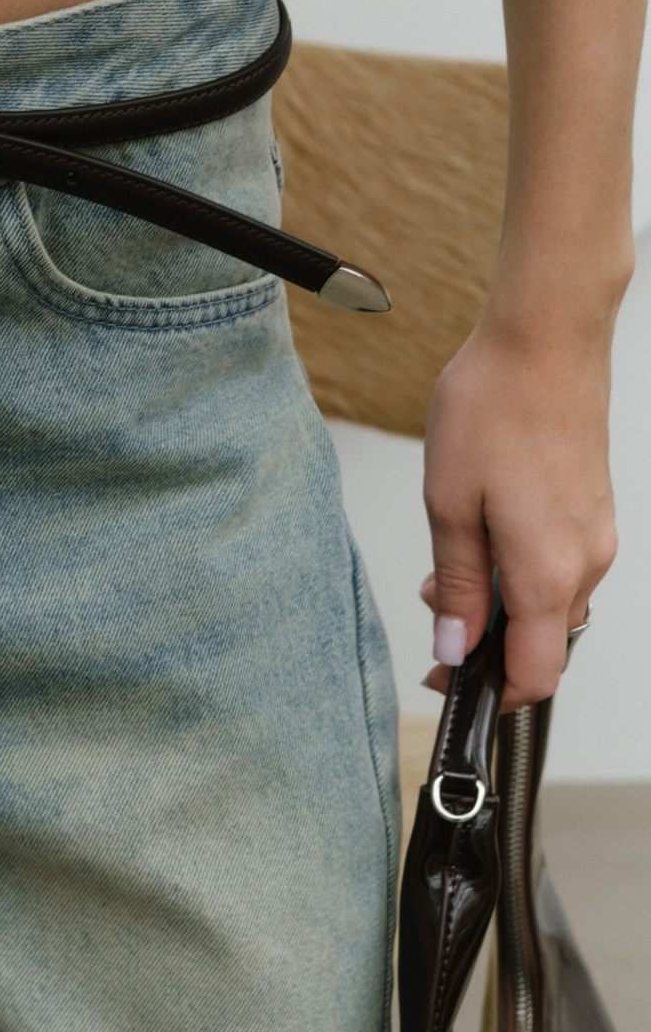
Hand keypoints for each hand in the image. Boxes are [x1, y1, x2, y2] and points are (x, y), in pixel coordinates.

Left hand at [421, 314, 615, 710]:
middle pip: (543, 641)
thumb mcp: (448, 503)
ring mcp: (597, 534)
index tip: (446, 680)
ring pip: (551, 601)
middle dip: (486, 636)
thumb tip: (455, 646)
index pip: (536, 674)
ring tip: (451, 554)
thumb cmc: (494, 407)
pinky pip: (561, 564)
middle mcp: (586, 561)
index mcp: (549, 572)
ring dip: (501, 598)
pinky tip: (484, 528)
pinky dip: (521, 567)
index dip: (490, 692)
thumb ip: (457, 584)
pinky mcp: (595, 509)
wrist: (546, 339)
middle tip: (434, 598)